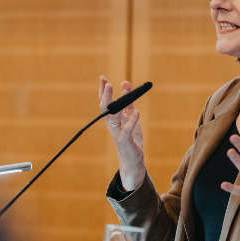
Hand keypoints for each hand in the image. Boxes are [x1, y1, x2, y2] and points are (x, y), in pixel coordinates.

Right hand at [99, 75, 144, 190]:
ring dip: (116, 105)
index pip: (105, 103)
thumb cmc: (131, 139)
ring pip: (114, 118)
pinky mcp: (127, 142)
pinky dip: (132, 121)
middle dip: (105, 96)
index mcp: (112, 120)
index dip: (102, 91)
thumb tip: (125, 83)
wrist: (133, 162)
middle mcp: (112, 126)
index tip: (102, 77)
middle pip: (105, 109)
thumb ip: (128, 103)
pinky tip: (137, 112)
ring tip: (121, 91)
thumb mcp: (131, 118)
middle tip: (107, 83)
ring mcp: (118, 134)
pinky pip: (128, 130)